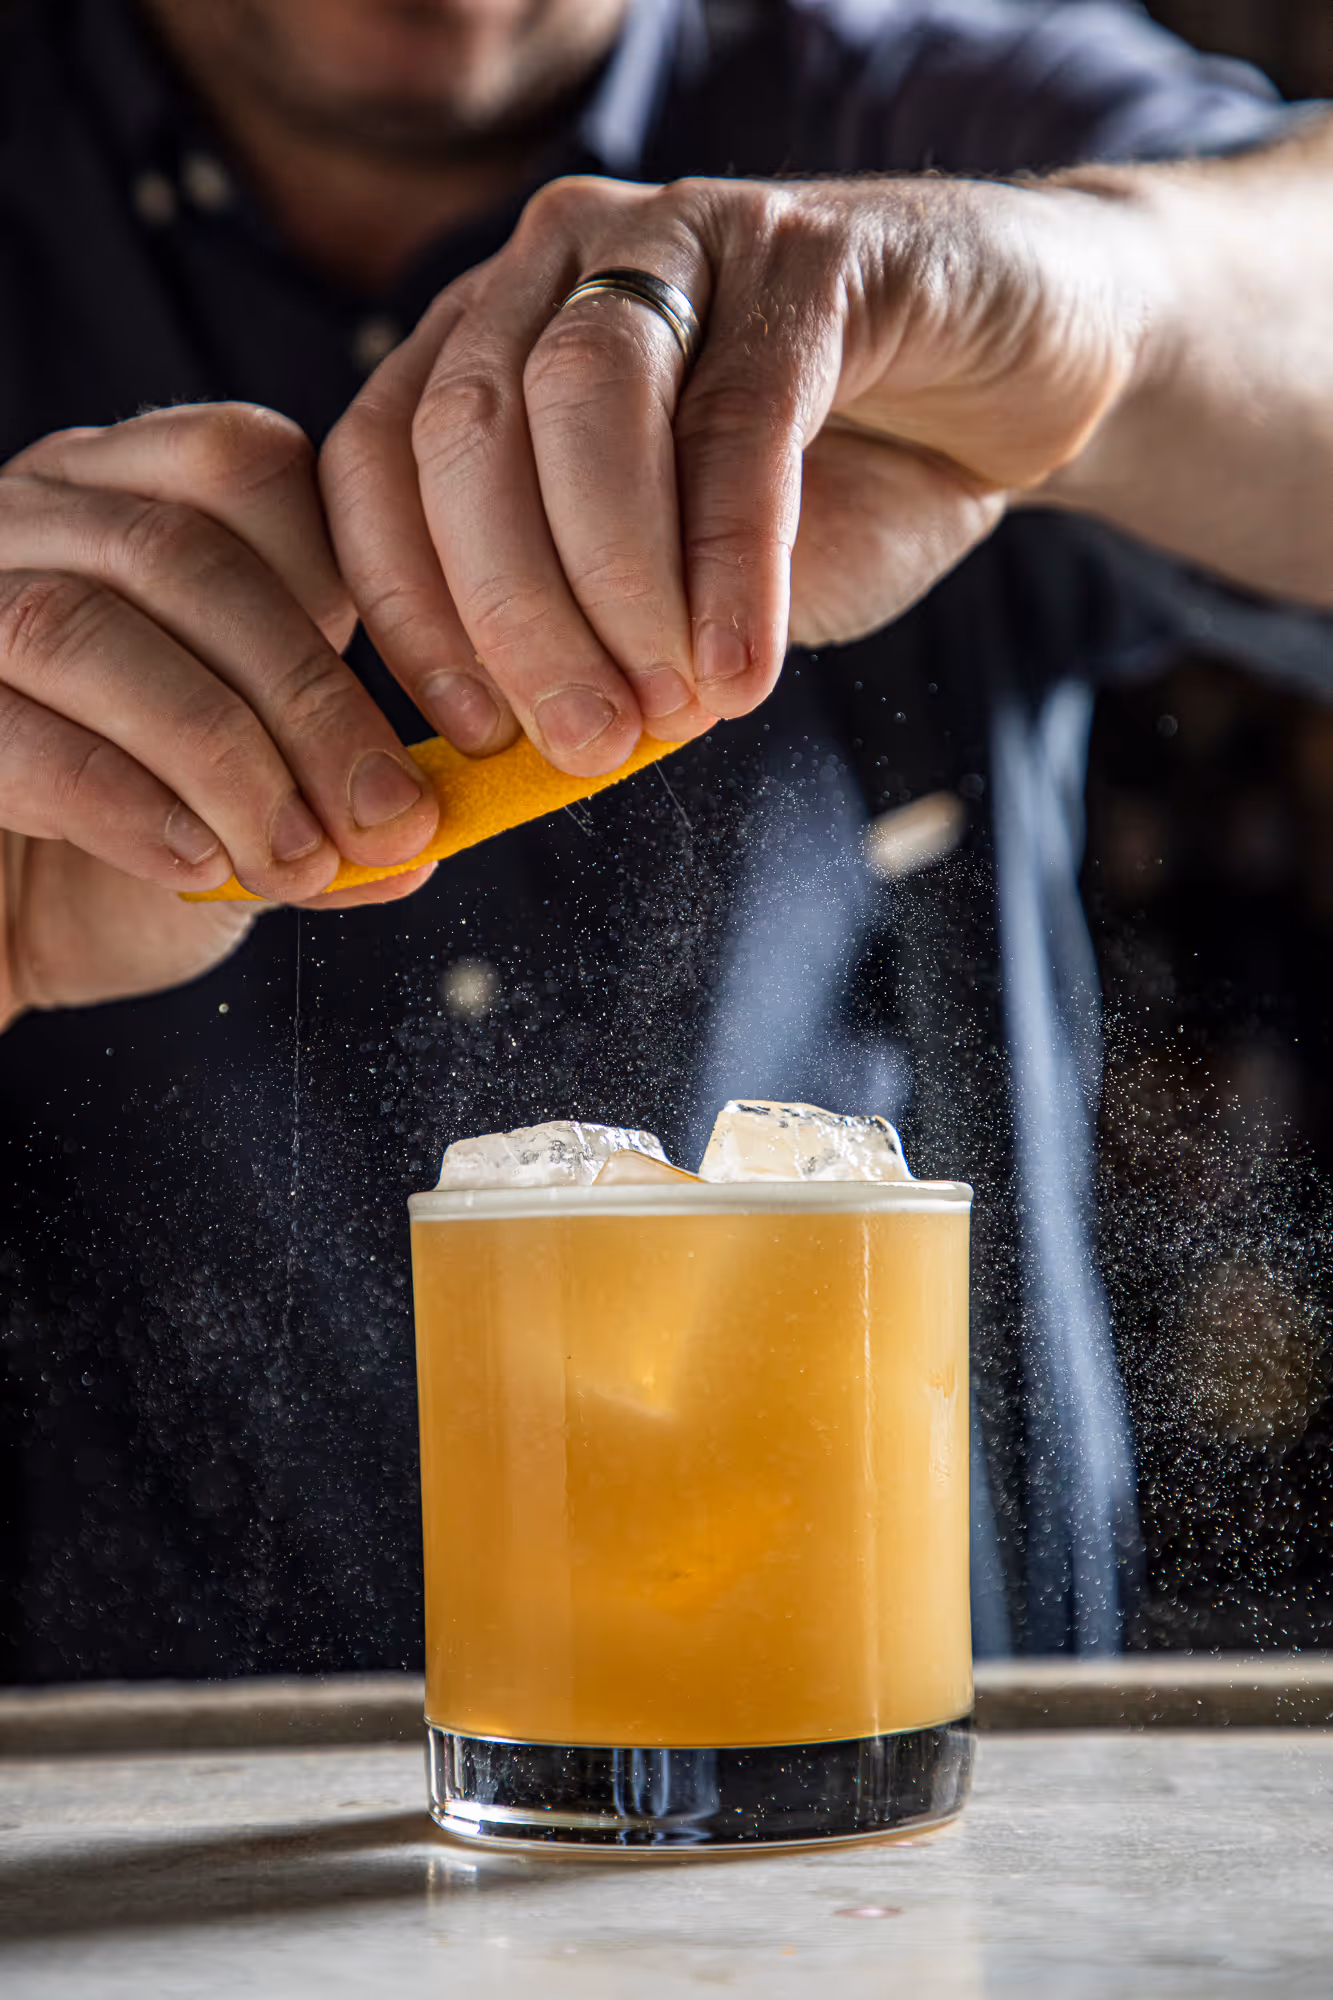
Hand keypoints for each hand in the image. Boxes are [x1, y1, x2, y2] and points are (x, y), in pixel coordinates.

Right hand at [0, 404, 441, 1026]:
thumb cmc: (110, 868)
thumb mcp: (246, 821)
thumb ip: (326, 810)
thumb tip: (419, 841)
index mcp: (125, 504)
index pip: (242, 467)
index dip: (346, 574)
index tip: (429, 706)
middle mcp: (27, 523)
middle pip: (178, 554)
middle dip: (308, 699)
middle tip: (385, 821)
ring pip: (82, 627)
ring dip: (219, 755)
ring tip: (295, 860)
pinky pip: (8, 726)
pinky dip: (118, 799)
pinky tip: (192, 860)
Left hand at [322, 172, 1150, 772]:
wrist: (1018, 382)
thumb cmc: (834, 490)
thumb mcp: (688, 584)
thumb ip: (605, 645)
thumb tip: (533, 758)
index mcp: (491, 337)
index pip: (382, 460)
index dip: (405, 607)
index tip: (469, 735)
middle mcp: (560, 262)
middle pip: (469, 432)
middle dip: (511, 614)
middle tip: (580, 745)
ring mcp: (682, 235)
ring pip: (585, 400)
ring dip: (613, 585)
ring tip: (666, 715)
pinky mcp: (813, 255)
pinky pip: (742, 416)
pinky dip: (730, 563)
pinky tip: (741, 670)